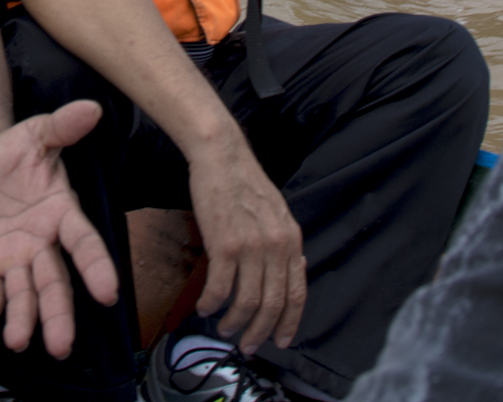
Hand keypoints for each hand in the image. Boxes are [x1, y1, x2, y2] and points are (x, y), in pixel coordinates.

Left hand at [0, 100, 117, 358]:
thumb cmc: (12, 152)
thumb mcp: (34, 134)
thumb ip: (60, 126)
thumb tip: (91, 108)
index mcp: (61, 214)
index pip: (83, 244)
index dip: (95, 267)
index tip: (108, 293)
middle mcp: (43, 244)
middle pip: (54, 284)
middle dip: (58, 315)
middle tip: (61, 345)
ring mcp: (16, 259)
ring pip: (24, 295)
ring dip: (23, 320)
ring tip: (19, 342)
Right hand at [187, 142, 306, 353]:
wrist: (221, 157)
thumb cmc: (244, 182)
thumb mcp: (278, 212)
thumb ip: (285, 242)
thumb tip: (296, 267)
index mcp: (291, 240)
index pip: (296, 293)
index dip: (289, 322)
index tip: (280, 340)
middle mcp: (275, 246)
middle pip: (272, 304)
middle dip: (260, 332)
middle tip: (249, 346)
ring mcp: (251, 246)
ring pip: (246, 302)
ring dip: (234, 323)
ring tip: (223, 329)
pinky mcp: (224, 244)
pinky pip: (220, 287)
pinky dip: (212, 303)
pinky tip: (205, 307)